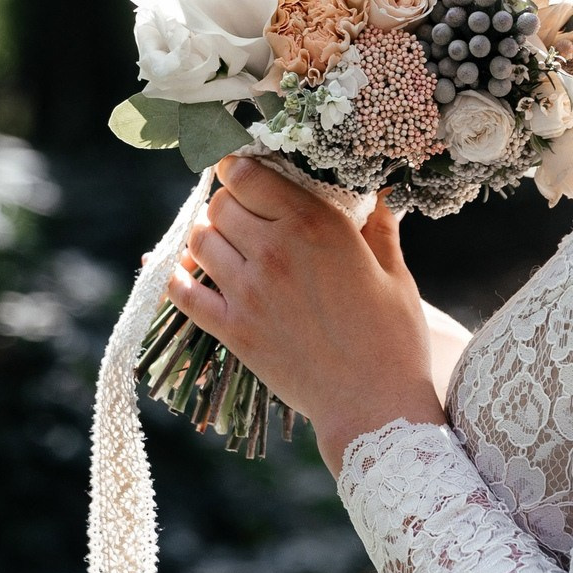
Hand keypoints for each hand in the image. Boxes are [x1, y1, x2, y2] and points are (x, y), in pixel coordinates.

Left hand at [170, 156, 446, 473]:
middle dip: (227, 203)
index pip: (249, 174)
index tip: (241, 171)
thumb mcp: (394, 272)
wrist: (374, 405)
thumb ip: (379, 224)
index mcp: (316, 224)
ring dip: (206, 237)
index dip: (238, 167)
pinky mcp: (233, 330)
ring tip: (223, 243)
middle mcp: (275, 250)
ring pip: (198, 242)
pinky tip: (188, 275)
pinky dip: (179, 278)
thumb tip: (380, 189)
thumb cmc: (394, 338)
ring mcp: (248, 291)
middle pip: (220, 205)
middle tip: (240, 213)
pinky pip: (183, 293)